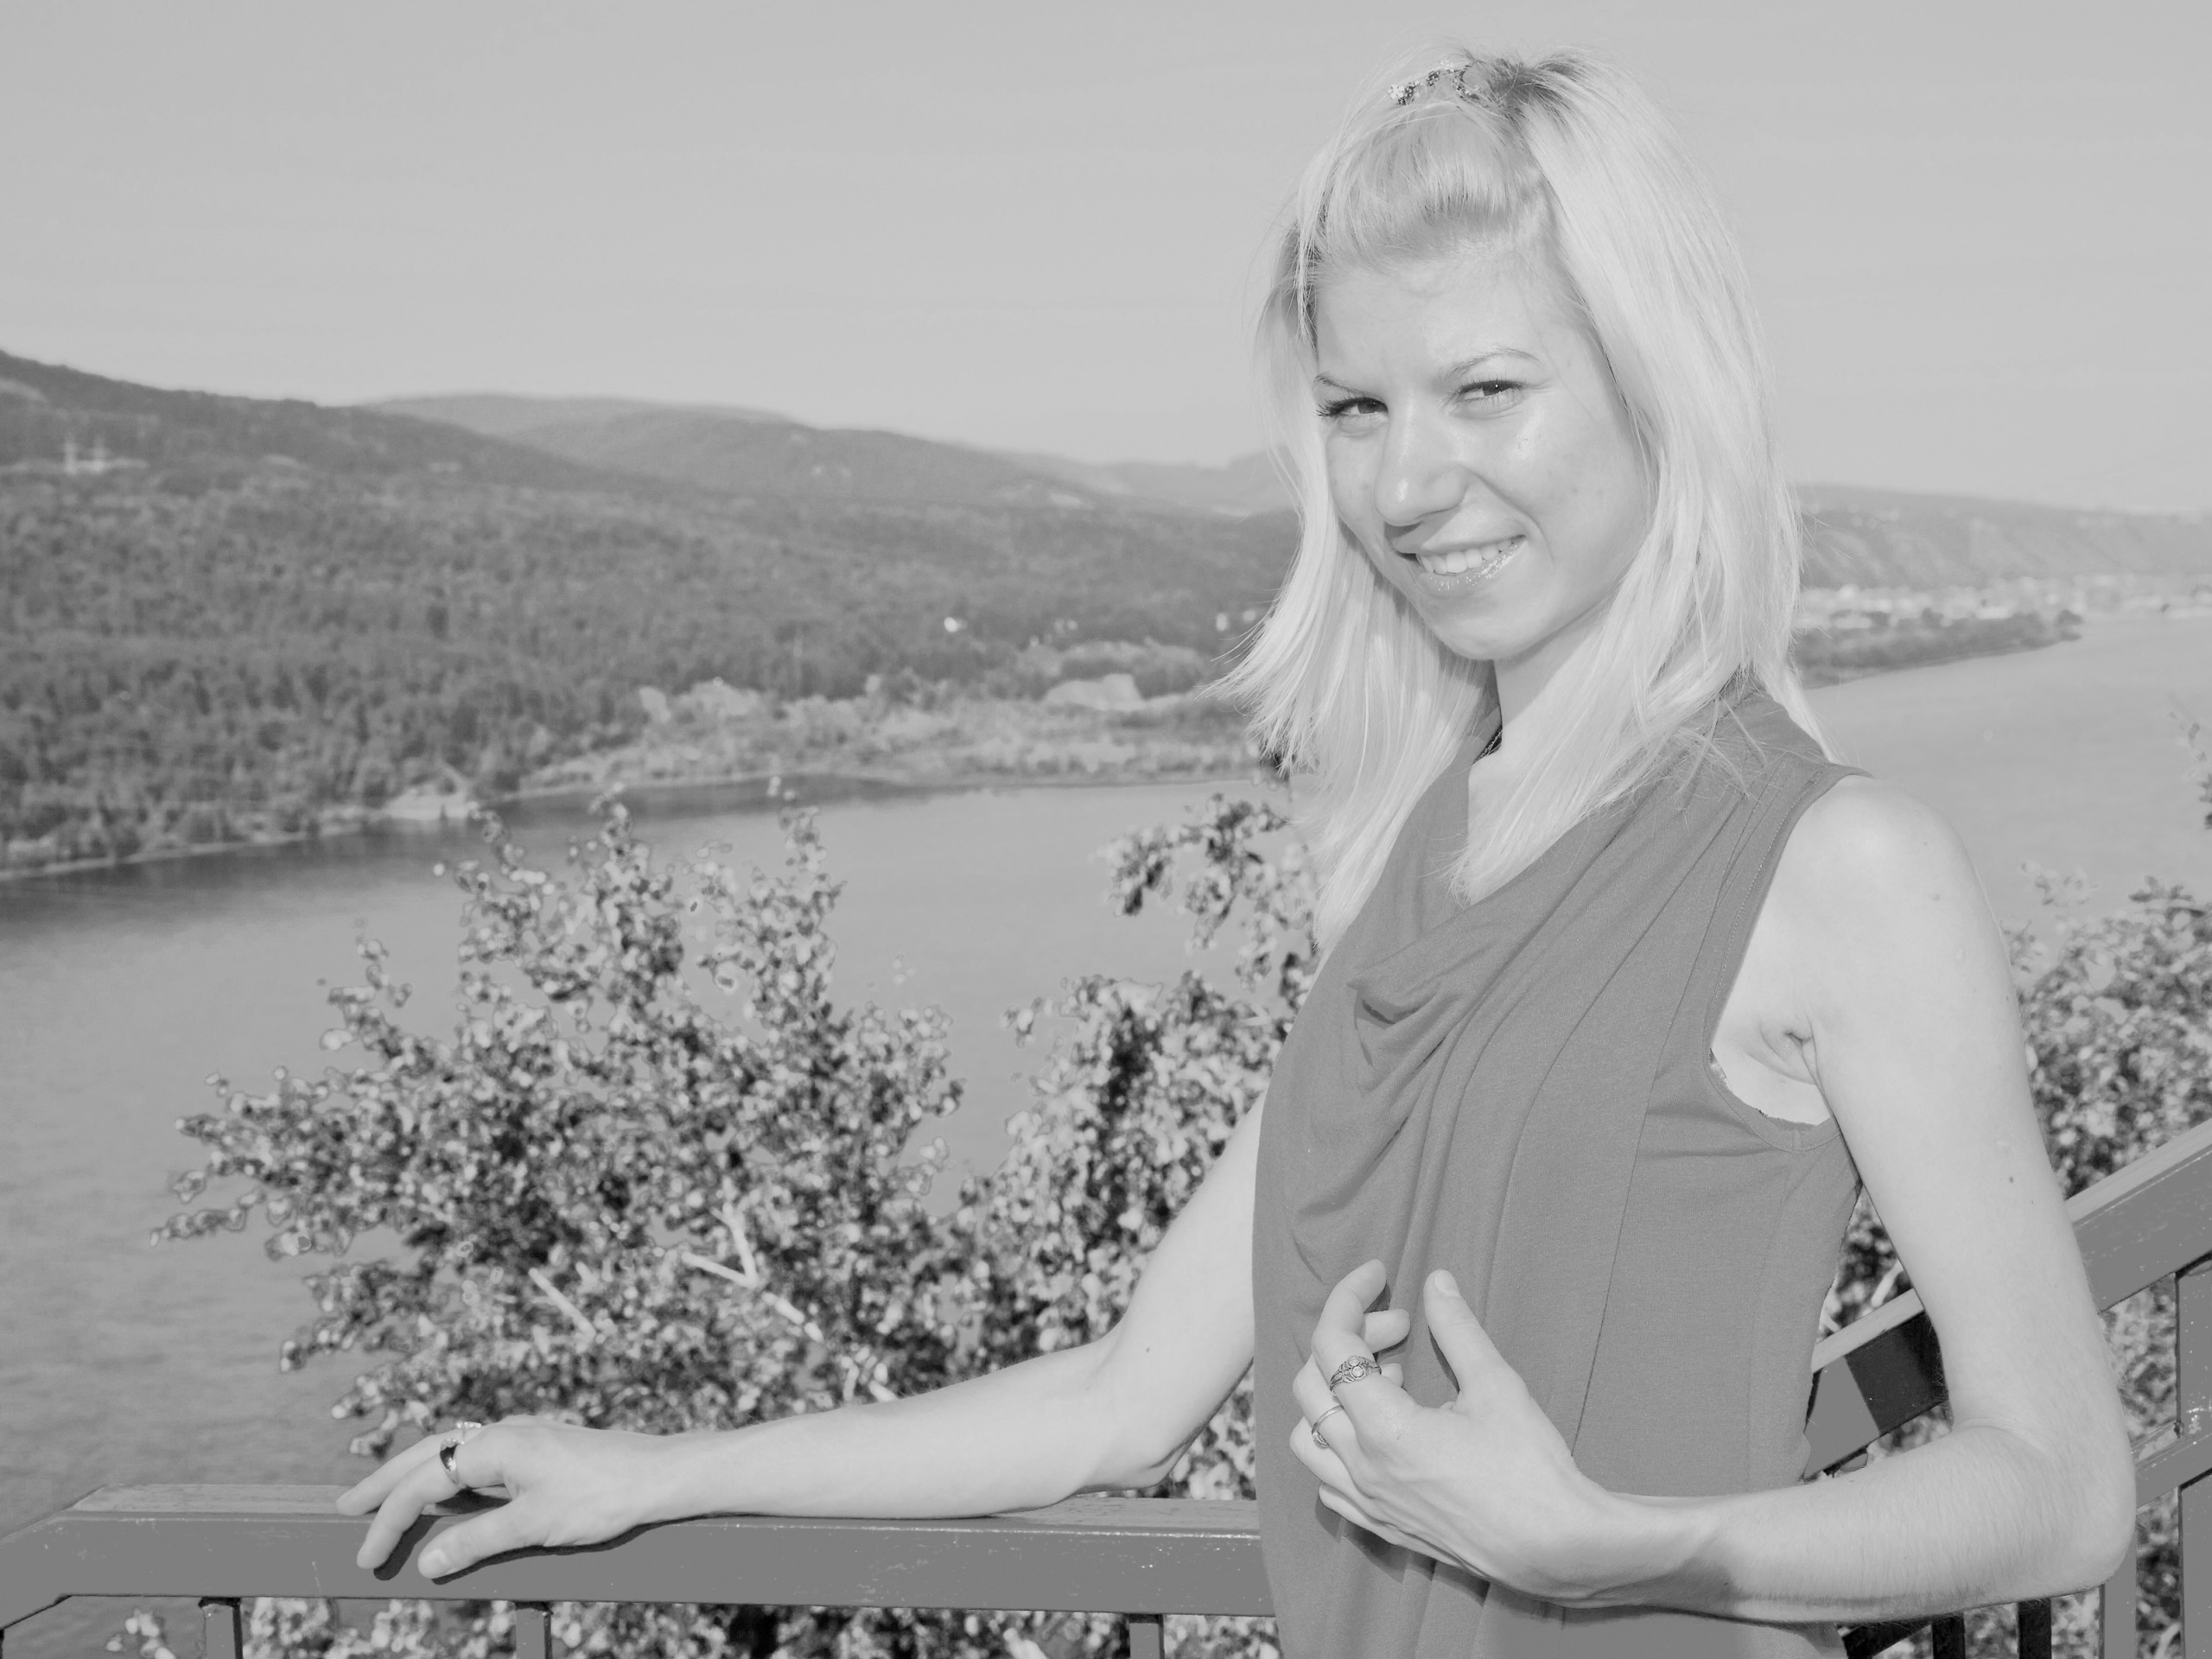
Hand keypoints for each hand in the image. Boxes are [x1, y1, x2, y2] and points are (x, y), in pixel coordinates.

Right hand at [336, 1416, 670, 1576]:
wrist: (658, 1476)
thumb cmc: (601, 1497)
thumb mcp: (534, 1527)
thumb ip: (475, 1542)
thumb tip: (425, 1562)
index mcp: (494, 1444)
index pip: (423, 1483)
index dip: (389, 1522)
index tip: (365, 1557)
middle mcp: (501, 1433)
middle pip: (425, 1455)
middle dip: (383, 1483)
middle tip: (344, 1508)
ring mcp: (519, 1439)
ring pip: (450, 1453)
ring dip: (414, 1477)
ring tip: (382, 1501)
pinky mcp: (536, 1450)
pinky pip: (476, 1460)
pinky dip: (448, 1478)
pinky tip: (445, 1497)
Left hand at [1288, 1262, 1638, 1604]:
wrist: (1558, 1547)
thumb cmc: (1531, 1468)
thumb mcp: (1497, 1385)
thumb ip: (1457, 1330)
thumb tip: (1436, 1282)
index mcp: (1383, 1429)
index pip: (1332, 1344)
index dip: (1348, 1297)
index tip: (1377, 1274)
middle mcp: (1362, 1468)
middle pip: (1312, 1384)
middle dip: (1350, 1339)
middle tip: (1401, 1327)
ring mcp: (1367, 1502)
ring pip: (1307, 1438)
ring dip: (1333, 1396)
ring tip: (1388, 1381)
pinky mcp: (1382, 1527)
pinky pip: (1328, 1483)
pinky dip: (1337, 1446)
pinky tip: (1378, 1432)